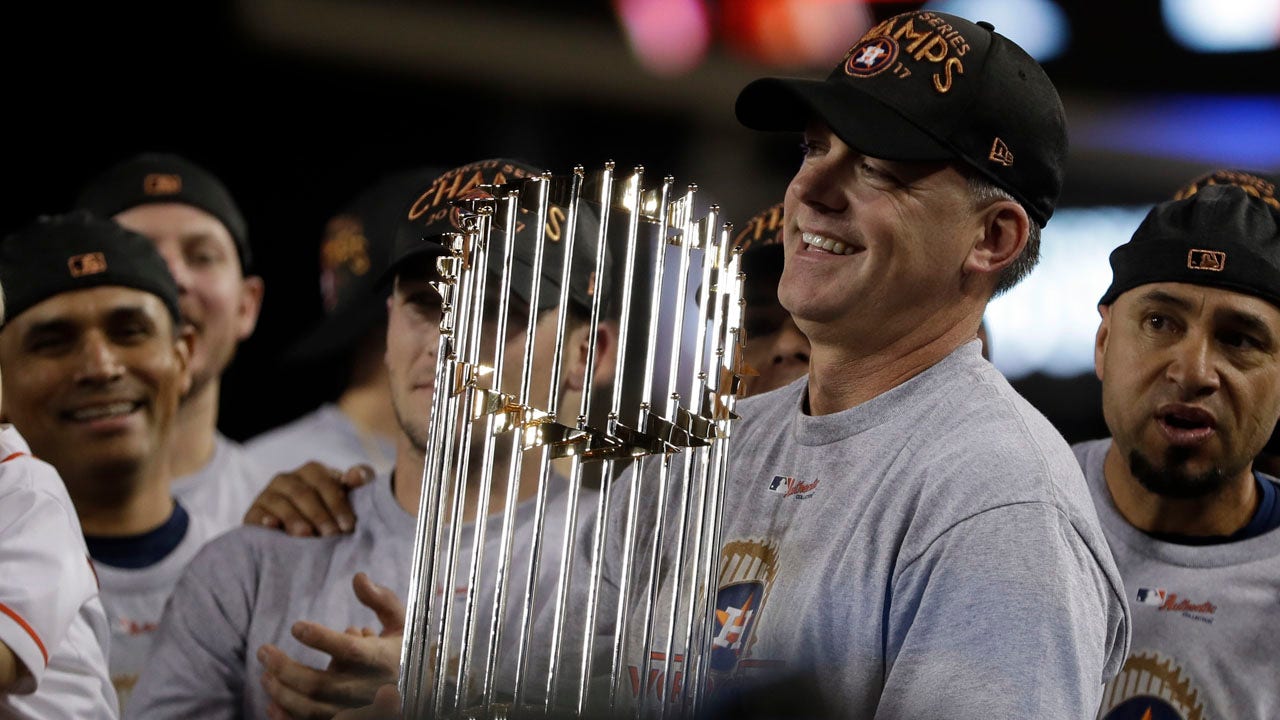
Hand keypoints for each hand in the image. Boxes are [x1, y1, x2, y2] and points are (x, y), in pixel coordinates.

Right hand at [243, 462, 372, 536]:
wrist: (297, 532)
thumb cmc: (331, 510)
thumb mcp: (347, 494)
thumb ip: (359, 479)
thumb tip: (356, 476)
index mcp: (313, 471)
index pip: (325, 483)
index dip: (338, 504)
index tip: (348, 526)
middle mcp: (288, 479)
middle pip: (303, 493)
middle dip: (319, 515)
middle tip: (331, 536)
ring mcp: (268, 495)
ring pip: (281, 503)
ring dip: (294, 519)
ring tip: (306, 535)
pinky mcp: (253, 513)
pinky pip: (256, 515)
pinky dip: (264, 520)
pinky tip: (273, 526)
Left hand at [258, 573, 404, 718]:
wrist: (423, 691)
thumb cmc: (405, 650)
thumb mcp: (402, 622)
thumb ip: (381, 600)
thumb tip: (358, 577)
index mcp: (384, 660)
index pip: (350, 651)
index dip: (321, 639)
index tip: (296, 626)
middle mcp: (370, 689)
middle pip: (321, 685)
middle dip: (286, 669)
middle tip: (263, 651)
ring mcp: (357, 710)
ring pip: (312, 708)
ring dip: (283, 692)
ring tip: (265, 674)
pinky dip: (288, 717)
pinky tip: (271, 704)